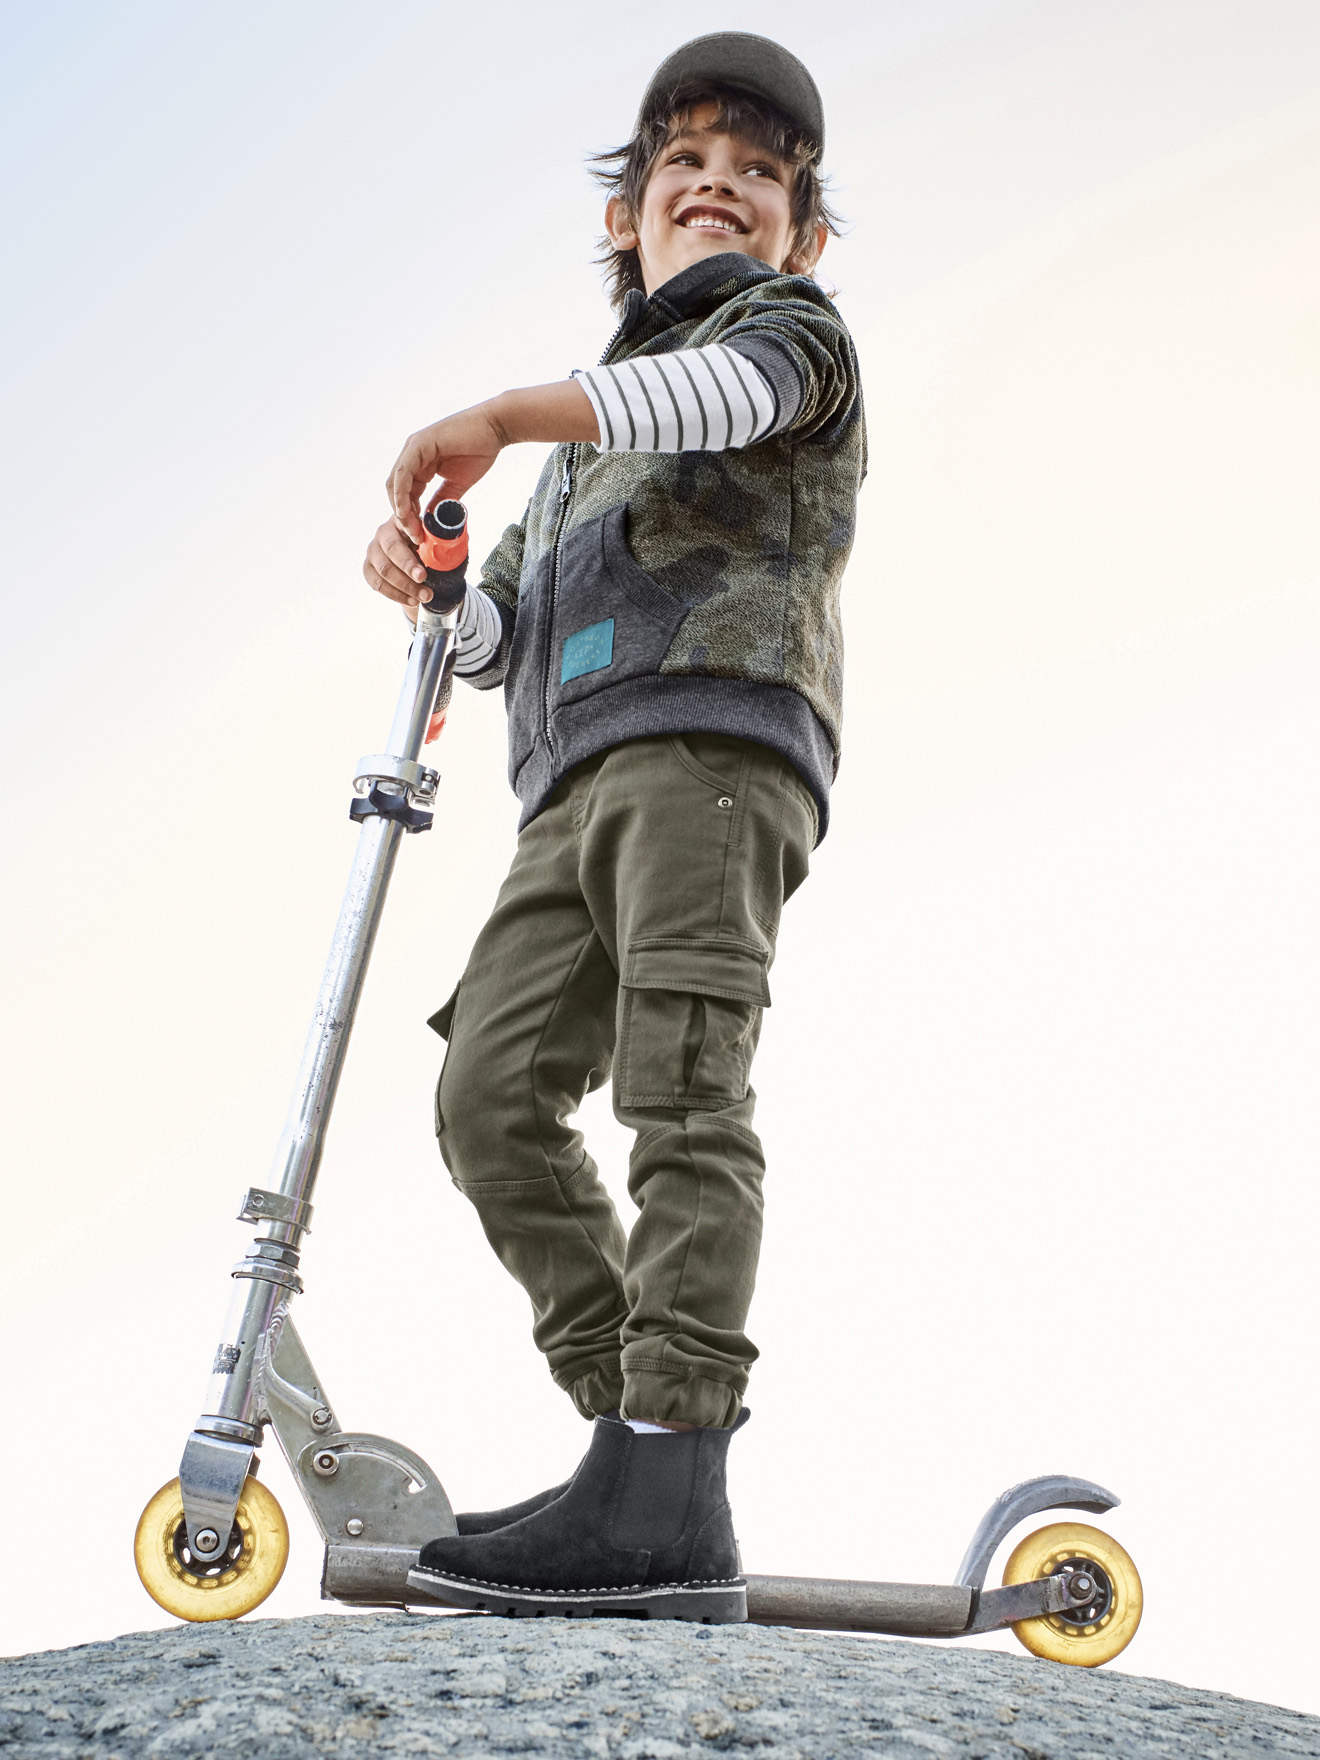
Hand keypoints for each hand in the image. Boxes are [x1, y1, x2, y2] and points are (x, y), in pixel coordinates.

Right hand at [363, 519, 430, 612]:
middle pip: (392, 549)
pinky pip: (378, 585)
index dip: (410, 530)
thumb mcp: (432, 542)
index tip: (420, 541)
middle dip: (408, 565)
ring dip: (406, 586)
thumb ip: (435, 542)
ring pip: (385, 570)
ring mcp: (373, 551)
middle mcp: (383, 533)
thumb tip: (445, 548)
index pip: (403, 522)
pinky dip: (397, 595)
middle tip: (423, 577)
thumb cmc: (425, 550)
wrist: (413, 563)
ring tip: (424, 596)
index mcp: (400, 521)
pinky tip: (412, 600)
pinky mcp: (368, 569)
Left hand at [386, 403, 506, 544]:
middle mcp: (412, 456)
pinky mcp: (419, 444)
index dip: (409, 517)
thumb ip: (442, 500)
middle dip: (402, 517)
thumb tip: (432, 519)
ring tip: (412, 529)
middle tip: (414, 537)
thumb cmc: (479, 451)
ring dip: (401, 509)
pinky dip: (402, 493)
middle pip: (395, 491)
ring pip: (396, 483)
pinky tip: (405, 511)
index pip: (405, 494)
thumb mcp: (457, 484)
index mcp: (419, 464)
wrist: (494, 429)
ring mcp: (413, 448)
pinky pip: (403, 472)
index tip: (419, 536)